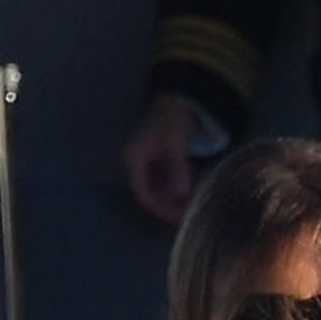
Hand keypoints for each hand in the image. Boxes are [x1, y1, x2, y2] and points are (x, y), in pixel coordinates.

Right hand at [120, 94, 197, 221]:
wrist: (177, 101)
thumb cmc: (174, 119)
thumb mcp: (176, 142)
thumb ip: (177, 167)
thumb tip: (180, 193)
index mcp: (132, 160)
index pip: (143, 195)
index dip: (160, 209)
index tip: (178, 218)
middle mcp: (132, 166)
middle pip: (147, 196)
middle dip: (166, 208)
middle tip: (187, 216)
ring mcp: (140, 166)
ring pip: (153, 192)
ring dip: (169, 202)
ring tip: (188, 208)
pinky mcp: (150, 166)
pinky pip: (158, 185)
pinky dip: (171, 192)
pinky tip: (186, 196)